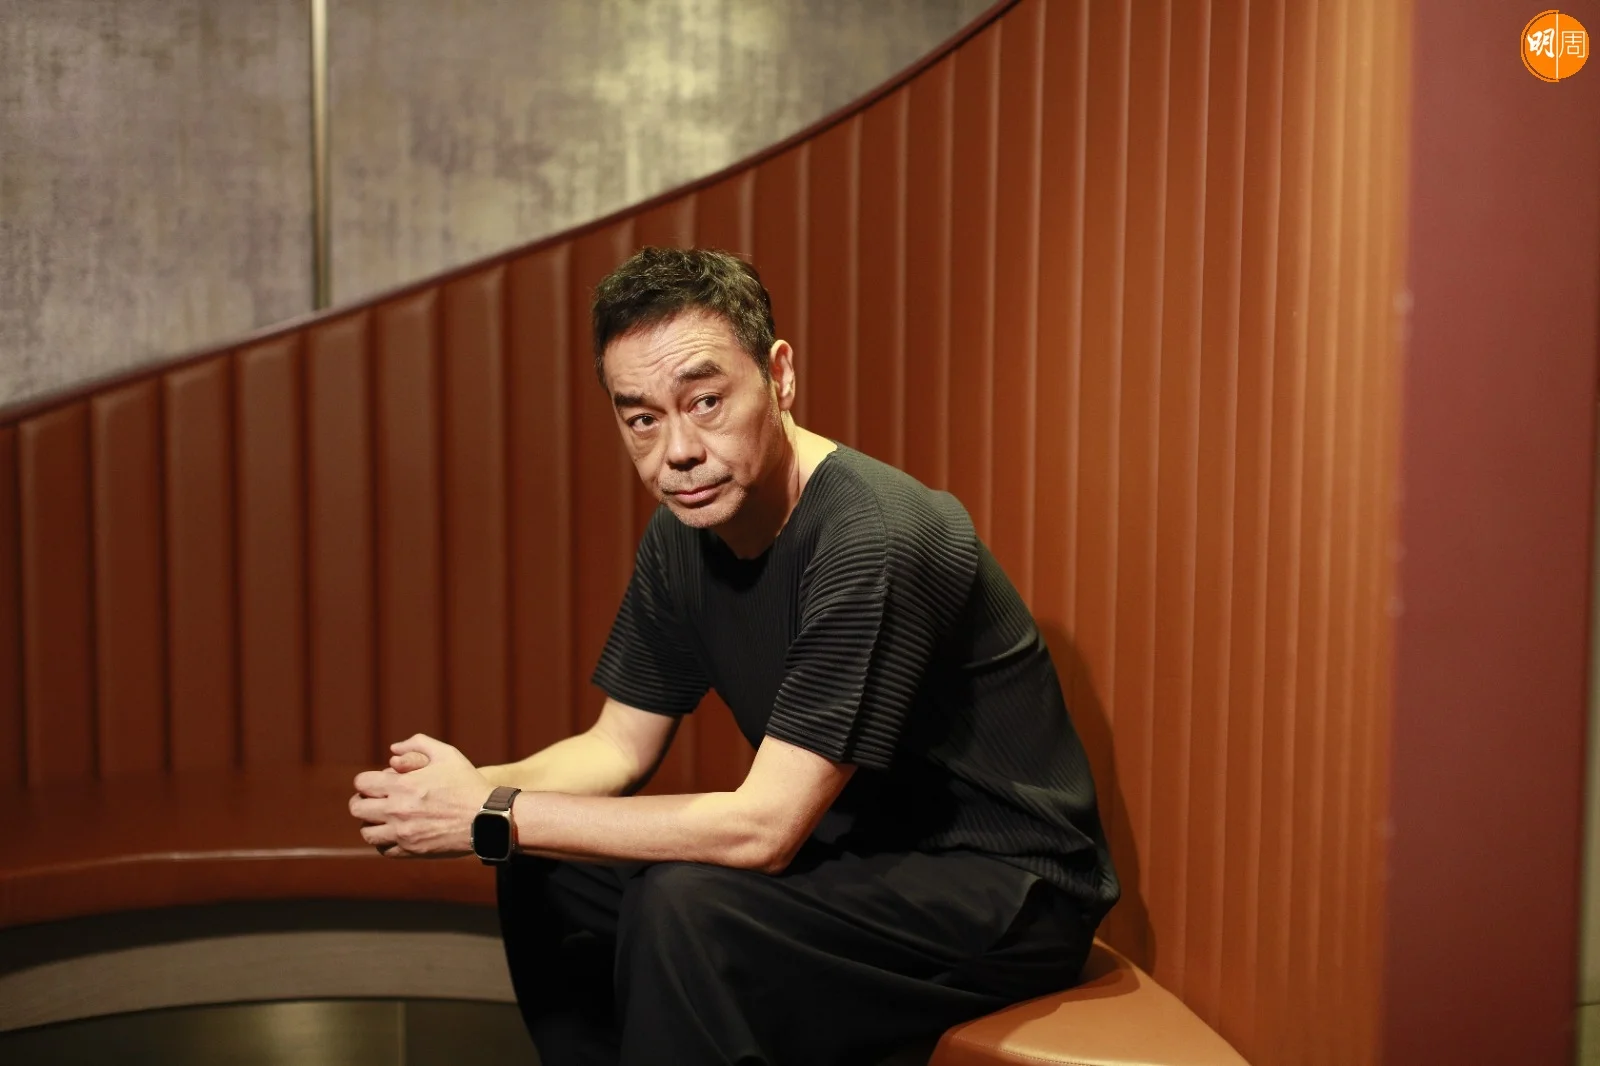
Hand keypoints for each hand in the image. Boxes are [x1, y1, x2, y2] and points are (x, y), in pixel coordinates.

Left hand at [349, 734, 491, 858]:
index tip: (375, 783)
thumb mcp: (447, 754)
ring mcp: (402, 833)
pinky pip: (384, 849)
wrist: (487, 818)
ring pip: (367, 832)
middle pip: (358, 808)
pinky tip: (395, 833)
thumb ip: (418, 743)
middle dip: (362, 801)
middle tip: (373, 800)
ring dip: (371, 824)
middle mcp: (397, 810)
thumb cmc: (468, 783)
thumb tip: (393, 749)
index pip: (362, 783)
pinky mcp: (411, 851)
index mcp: (402, 785)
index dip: (366, 781)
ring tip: (382, 819)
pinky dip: (385, 841)